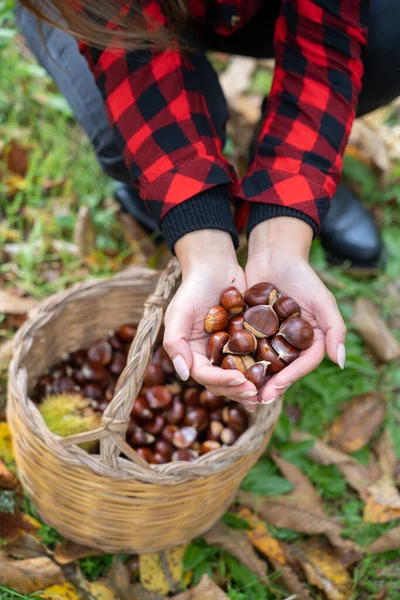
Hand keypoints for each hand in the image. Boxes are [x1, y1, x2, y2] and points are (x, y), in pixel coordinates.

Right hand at [163, 230, 257, 405]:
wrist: (215, 265)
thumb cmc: (193, 287)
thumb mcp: (178, 313)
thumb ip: (176, 343)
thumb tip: (183, 375)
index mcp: (192, 353)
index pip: (205, 375)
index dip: (222, 381)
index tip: (240, 380)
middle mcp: (210, 355)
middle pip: (223, 381)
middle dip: (238, 389)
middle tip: (255, 392)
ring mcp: (228, 349)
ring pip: (240, 374)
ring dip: (251, 385)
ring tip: (266, 392)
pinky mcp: (246, 340)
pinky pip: (254, 358)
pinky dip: (262, 368)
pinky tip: (275, 374)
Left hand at [246, 218, 346, 403]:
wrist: (273, 254)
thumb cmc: (302, 275)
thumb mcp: (322, 299)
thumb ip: (335, 329)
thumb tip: (339, 362)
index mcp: (310, 340)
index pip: (302, 365)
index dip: (290, 379)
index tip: (275, 389)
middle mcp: (290, 342)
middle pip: (281, 369)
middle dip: (269, 385)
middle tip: (255, 398)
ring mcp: (269, 337)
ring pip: (261, 363)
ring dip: (252, 378)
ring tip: (240, 390)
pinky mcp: (250, 329)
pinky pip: (244, 348)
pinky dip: (237, 359)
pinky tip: (225, 369)